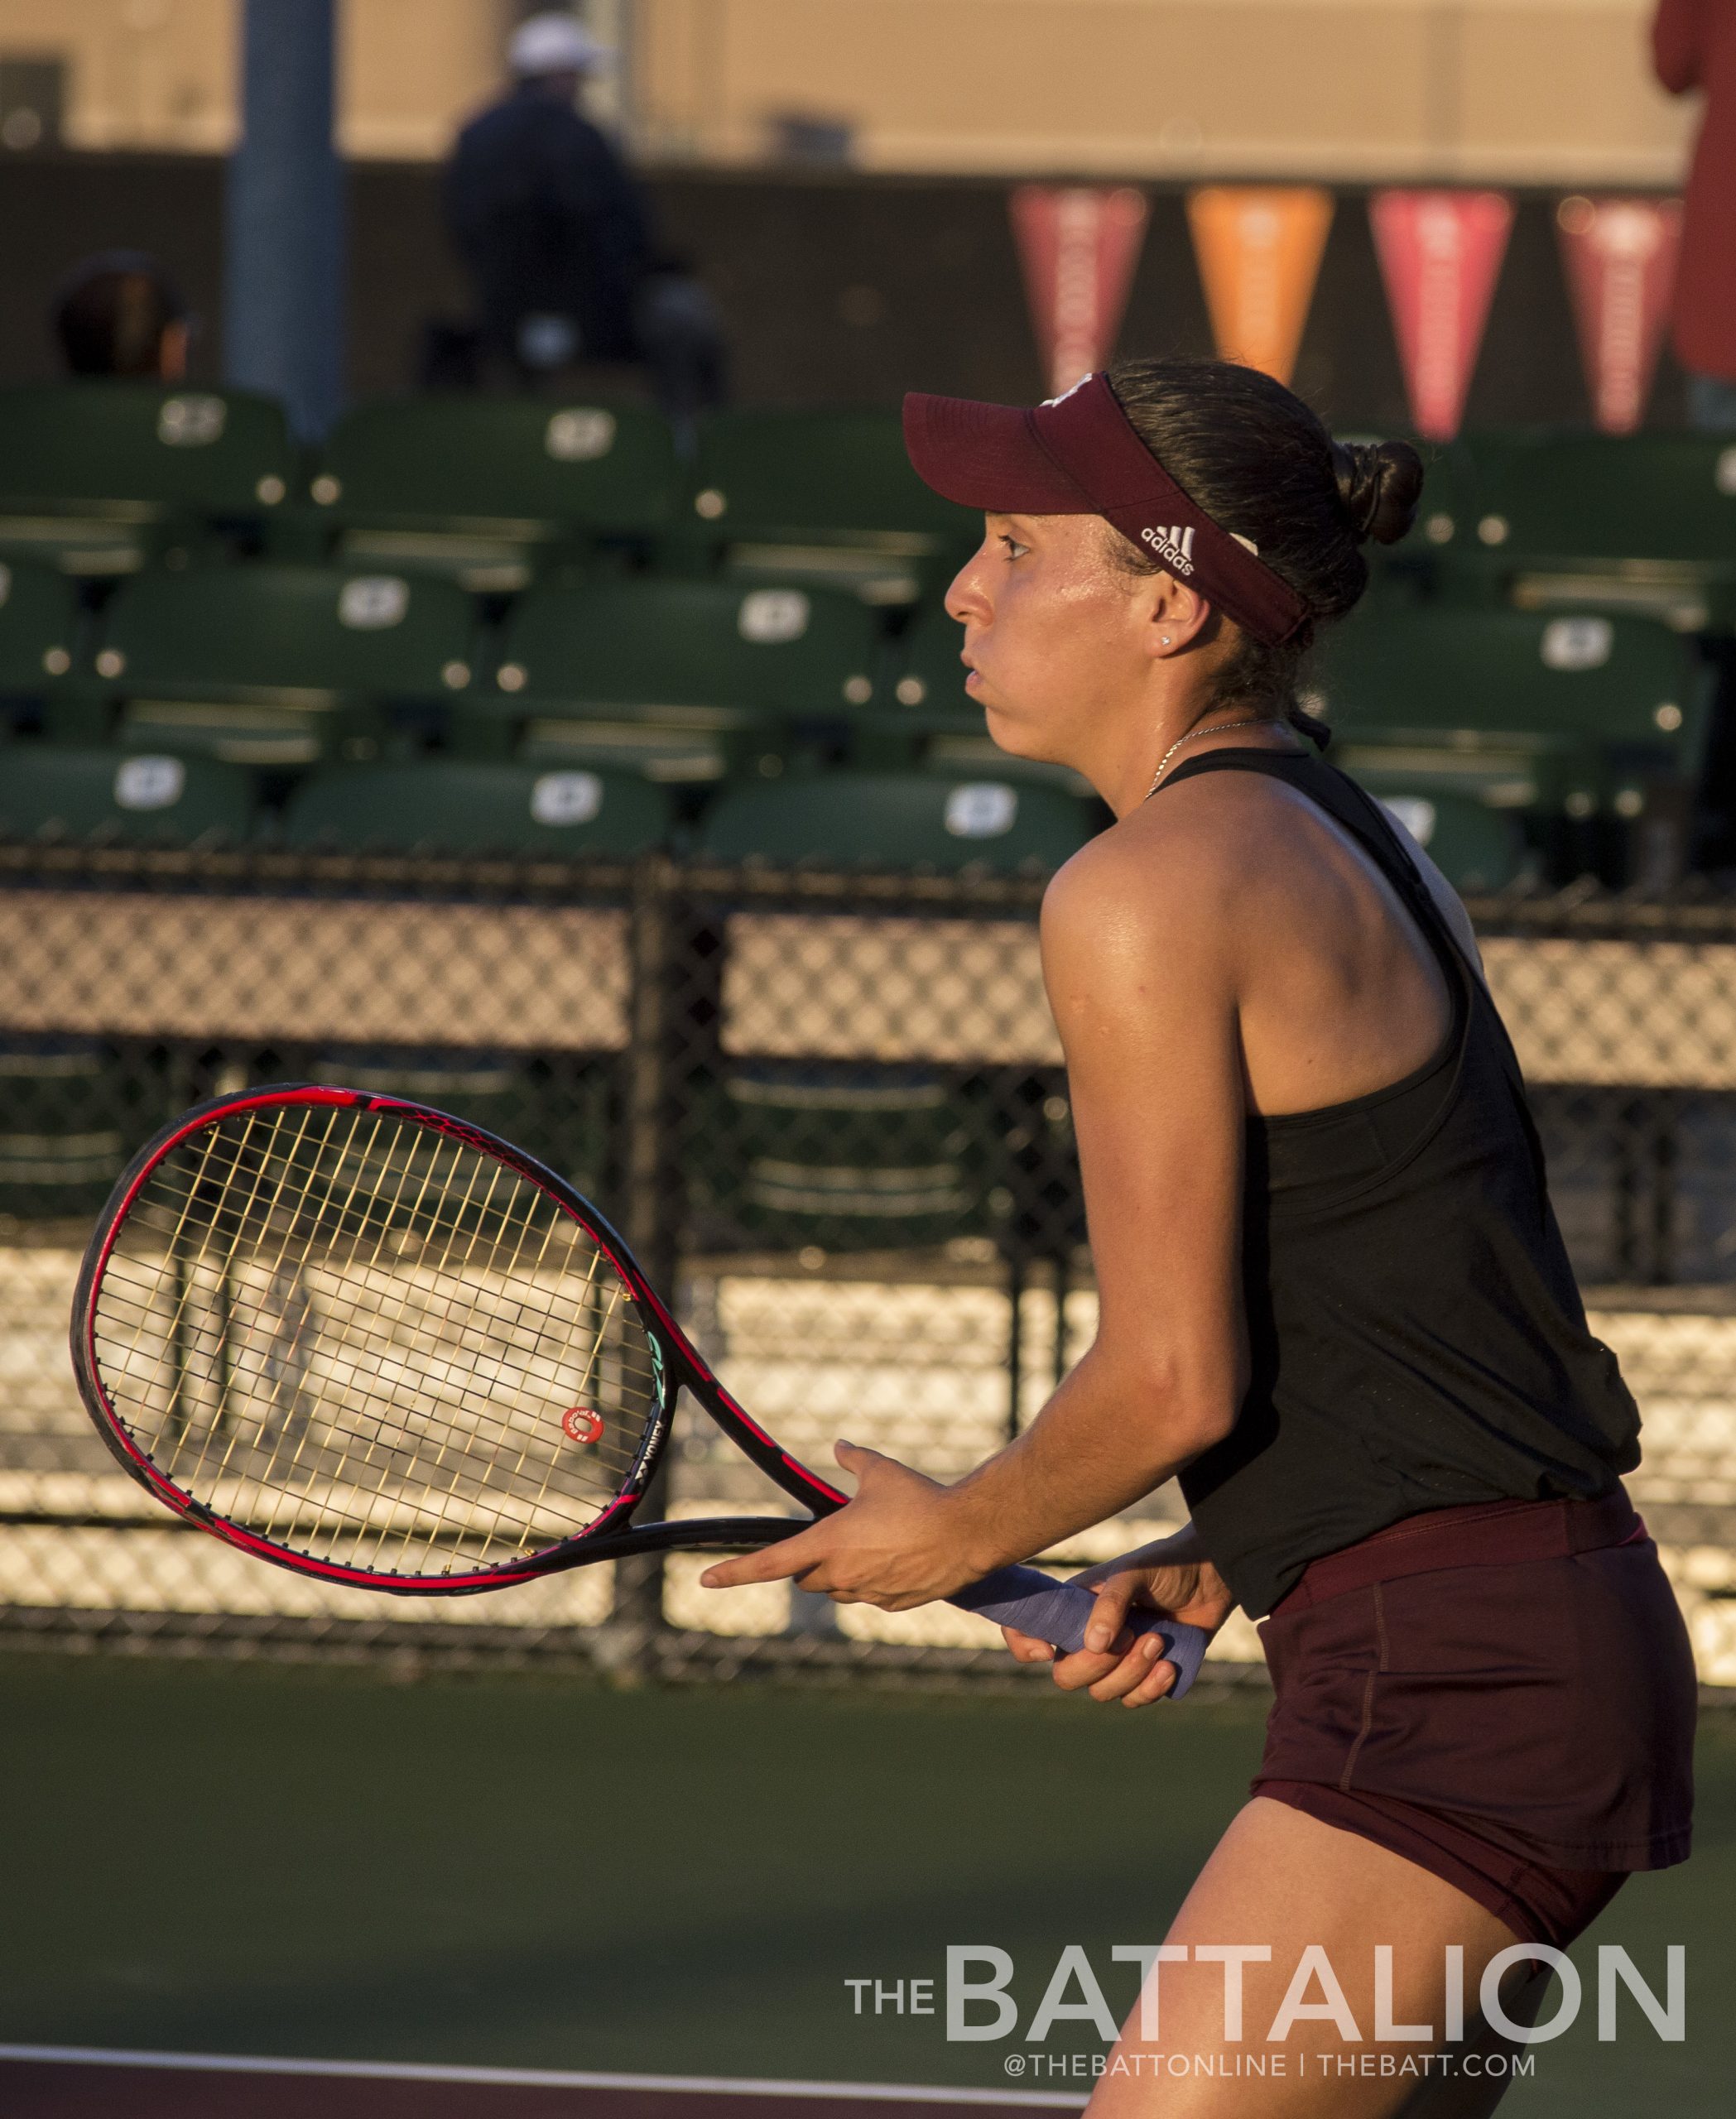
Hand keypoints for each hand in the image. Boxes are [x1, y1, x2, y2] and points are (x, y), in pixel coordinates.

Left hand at [698, 1441, 985, 1609]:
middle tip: (834, 1537)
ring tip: (875, 1543)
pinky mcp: (894, 1604)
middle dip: (811, 1562)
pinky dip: (874, 1581)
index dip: (735, 1573)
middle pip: (806, 1578)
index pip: (771, 1563)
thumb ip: (853, 1460)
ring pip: (838, 1590)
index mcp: (830, 1542)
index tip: (707, 1581)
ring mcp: (869, 1593)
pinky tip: (899, 1558)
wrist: (968, 1533)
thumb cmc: (921, 1499)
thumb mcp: (881, 1470)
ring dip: (841, 1573)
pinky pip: (870, 1596)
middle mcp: (843, 1573)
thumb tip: (840, 1446)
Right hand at [1002, 1542, 1234, 1706]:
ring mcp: (1117, 1659)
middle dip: (1097, 1666)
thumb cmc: (1165, 1566)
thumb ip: (1110, 1603)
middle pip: (1067, 1675)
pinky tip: (1170, 1666)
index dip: (1024, 1643)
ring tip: (1159, 1641)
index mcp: (1075, 1607)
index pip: (1030, 1628)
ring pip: (1103, 1692)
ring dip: (1132, 1673)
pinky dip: (1151, 1689)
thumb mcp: (1134, 1573)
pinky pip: (1134, 1700)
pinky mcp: (1145, 1675)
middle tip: (1133, 1637)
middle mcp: (1089, 1636)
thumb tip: (1093, 1645)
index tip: (1047, 1650)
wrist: (1211, 1578)